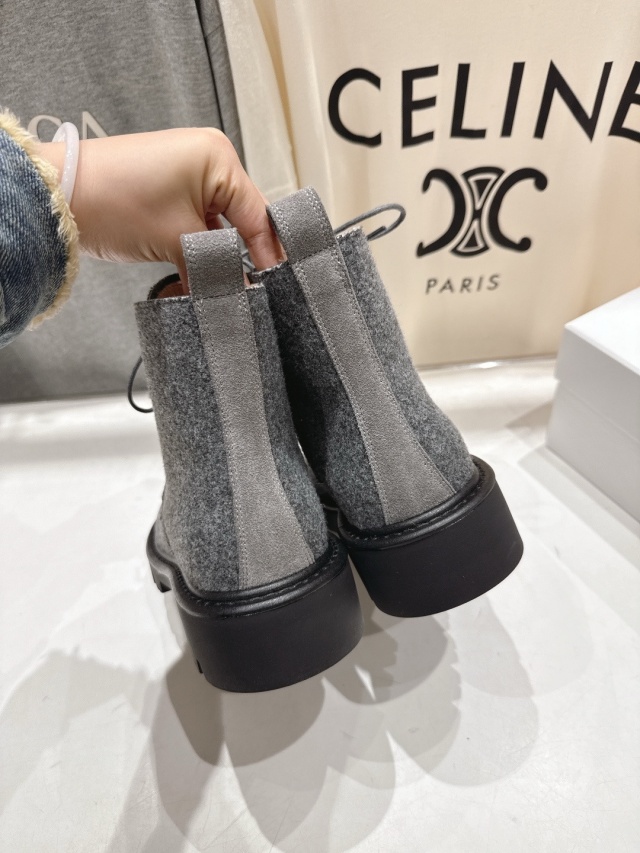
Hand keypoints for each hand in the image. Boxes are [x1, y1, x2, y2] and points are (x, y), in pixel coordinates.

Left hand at [37, 128, 281, 285]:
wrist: (58, 198)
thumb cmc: (113, 202)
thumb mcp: (177, 241)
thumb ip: (218, 268)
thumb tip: (243, 294)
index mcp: (218, 158)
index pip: (258, 215)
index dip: (267, 255)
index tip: (276, 288)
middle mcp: (208, 160)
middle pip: (242, 219)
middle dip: (242, 257)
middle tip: (251, 293)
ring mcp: (188, 174)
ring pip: (219, 226)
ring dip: (218, 258)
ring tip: (222, 288)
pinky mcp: (170, 191)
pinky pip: (198, 224)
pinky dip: (198, 251)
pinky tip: (199, 276)